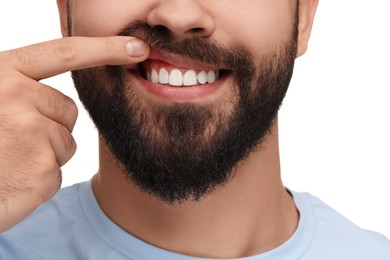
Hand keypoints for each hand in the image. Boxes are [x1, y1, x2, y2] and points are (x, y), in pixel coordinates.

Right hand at [0, 36, 148, 231]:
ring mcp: (31, 131)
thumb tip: (62, 91)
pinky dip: (41, 176)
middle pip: (67, 108)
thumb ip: (21, 87)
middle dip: (50, 126)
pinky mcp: (43, 166)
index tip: (135, 47)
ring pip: (67, 139)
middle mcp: (15, 95)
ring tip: (10, 159)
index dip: (104, 48)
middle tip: (12, 140)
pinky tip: (14, 178)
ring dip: (46, 153)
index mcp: (2, 74)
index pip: (64, 53)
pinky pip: (59, 167)